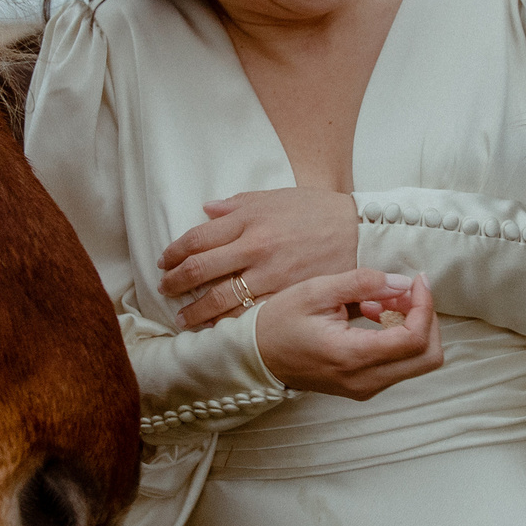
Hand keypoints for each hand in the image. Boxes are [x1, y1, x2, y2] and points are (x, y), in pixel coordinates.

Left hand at [162, 188, 357, 328]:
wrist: (360, 231)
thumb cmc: (319, 211)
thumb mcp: (276, 197)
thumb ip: (238, 204)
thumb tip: (206, 209)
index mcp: (248, 219)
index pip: (197, 238)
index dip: (175, 253)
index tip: (165, 263)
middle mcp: (254, 246)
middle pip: (201, 269)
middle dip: (176, 283)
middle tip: (165, 290)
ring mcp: (269, 273)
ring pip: (220, 297)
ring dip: (196, 310)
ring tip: (182, 319)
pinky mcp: (286, 294)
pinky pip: (248, 312)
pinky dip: (227, 322)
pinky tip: (216, 328)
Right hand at [254, 271, 442, 400]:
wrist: (256, 356)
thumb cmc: (280, 322)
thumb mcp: (317, 291)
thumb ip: (363, 283)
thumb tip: (402, 283)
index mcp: (352, 357)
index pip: (414, 339)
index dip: (425, 306)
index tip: (416, 281)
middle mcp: (365, 380)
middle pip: (428, 357)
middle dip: (425, 318)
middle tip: (402, 292)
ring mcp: (366, 388)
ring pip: (417, 361)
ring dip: (411, 325)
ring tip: (378, 301)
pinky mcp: (365, 386)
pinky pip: (400, 364)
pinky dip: (398, 336)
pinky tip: (372, 315)